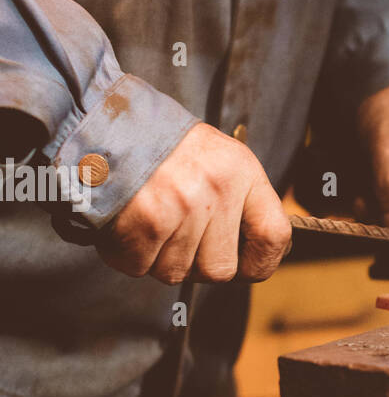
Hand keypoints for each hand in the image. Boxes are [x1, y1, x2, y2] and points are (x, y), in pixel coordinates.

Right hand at [95, 122, 290, 283]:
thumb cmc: (166, 148)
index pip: (273, 237)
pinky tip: (127, 226)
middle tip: (177, 234)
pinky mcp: (147, 219)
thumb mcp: (220, 160)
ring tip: (149, 221)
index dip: (261, 263)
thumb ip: (242, 204)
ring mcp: (182, 205)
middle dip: (195, 264)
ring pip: (176, 273)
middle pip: (219, 270)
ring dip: (157, 258)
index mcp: (242, 172)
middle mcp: (217, 188)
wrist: (107, 122)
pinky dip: (128, 255)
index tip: (245, 265)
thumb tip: (258, 257)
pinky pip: (141, 267)